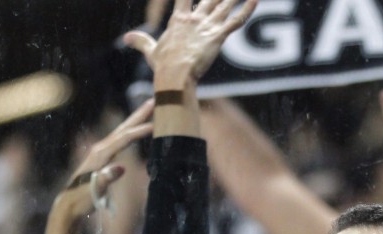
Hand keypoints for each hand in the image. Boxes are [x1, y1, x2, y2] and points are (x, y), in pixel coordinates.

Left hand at [54, 99, 154, 221]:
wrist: (69, 204)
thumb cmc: (82, 199)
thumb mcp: (93, 191)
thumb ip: (106, 179)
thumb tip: (121, 167)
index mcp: (100, 155)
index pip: (124, 138)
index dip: (140, 131)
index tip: (156, 125)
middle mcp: (100, 149)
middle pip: (123, 128)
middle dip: (139, 114)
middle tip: (154, 99)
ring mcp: (100, 151)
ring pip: (122, 131)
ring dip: (136, 119)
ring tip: (149, 109)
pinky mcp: (102, 157)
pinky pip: (120, 140)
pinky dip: (131, 132)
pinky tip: (136, 131)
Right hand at [123, 0, 257, 90]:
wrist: (174, 76)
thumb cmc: (163, 66)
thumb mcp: (151, 51)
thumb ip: (141, 41)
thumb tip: (127, 38)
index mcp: (179, 20)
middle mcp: (194, 19)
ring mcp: (207, 27)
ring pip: (225, 5)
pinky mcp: (217, 36)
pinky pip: (236, 21)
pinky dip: (247, 10)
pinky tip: (255, 0)